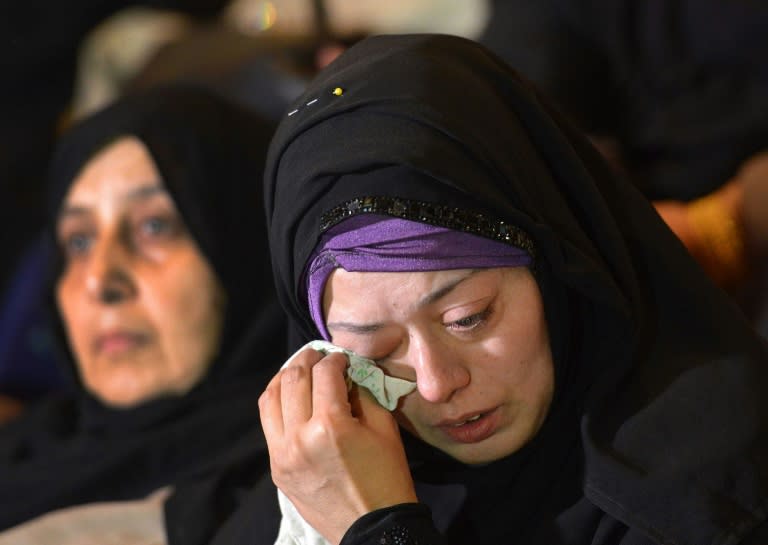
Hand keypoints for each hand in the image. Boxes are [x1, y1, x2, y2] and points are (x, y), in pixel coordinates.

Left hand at [259, 348, 417, 543]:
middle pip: (293, 378)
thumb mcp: (384, 429)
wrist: (372, 528)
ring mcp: (282, 454)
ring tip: (300, 370)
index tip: (342, 359)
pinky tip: (290, 397)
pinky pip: (268, 424)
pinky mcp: (276, 468)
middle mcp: (299, 437)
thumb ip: (363, 394)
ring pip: (270, 398)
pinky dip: (277, 403)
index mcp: (331, 425)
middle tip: (319, 356)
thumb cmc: (386, 477)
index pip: (325, 373)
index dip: (335, 359)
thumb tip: (347, 374)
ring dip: (285, 377)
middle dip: (307, 360)